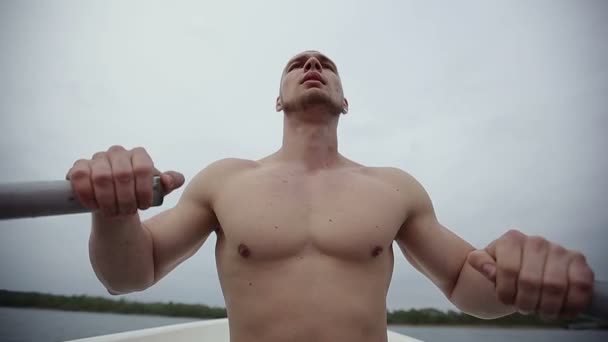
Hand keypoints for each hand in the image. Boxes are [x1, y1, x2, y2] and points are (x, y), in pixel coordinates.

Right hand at [66, 145, 183, 216]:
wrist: (116, 204)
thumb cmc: (139, 194)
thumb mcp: (159, 191)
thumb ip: (171, 182)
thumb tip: (169, 180)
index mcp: (138, 155)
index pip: (143, 168)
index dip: (144, 190)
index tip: (144, 206)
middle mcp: (117, 153)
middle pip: (122, 174)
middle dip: (125, 199)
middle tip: (127, 212)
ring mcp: (98, 158)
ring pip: (101, 177)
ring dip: (108, 200)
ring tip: (113, 212)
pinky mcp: (80, 167)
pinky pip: (79, 175)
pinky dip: (87, 193)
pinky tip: (94, 205)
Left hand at [467, 229, 594, 319]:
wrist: (522, 271)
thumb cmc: (502, 270)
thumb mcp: (485, 266)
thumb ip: (480, 262)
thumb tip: (479, 262)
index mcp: (512, 240)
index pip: (508, 270)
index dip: (505, 292)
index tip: (505, 300)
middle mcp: (536, 241)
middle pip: (531, 281)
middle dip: (525, 302)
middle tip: (523, 308)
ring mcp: (559, 250)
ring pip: (555, 286)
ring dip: (546, 306)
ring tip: (540, 310)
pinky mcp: (578, 262)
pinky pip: (581, 285)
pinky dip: (571, 304)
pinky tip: (560, 310)